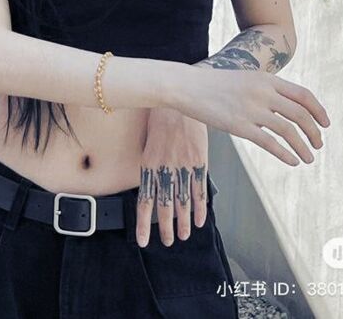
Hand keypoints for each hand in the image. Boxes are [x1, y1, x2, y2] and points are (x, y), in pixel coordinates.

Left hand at [136, 107, 210, 247]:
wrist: (179, 100)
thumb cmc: (162, 118)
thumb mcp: (149, 141)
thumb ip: (150, 164)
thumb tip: (150, 184)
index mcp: (148, 165)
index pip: (144, 201)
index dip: (143, 223)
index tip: (142, 240)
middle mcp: (165, 169)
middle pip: (164, 206)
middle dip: (165, 228)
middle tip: (167, 242)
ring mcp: (183, 167)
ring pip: (182, 203)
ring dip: (183, 223)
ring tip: (183, 236)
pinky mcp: (199, 162)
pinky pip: (199, 190)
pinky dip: (200, 208)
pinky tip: (199, 220)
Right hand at [175, 66, 329, 165]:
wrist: (187, 85)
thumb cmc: (214, 84)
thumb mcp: (245, 78)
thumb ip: (265, 89)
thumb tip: (284, 106)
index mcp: (266, 79)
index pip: (303, 95)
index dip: (319, 111)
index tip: (325, 124)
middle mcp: (263, 92)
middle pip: (301, 114)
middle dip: (314, 132)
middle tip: (319, 144)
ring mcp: (252, 109)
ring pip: (289, 131)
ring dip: (303, 147)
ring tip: (308, 158)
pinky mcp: (239, 126)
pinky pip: (270, 143)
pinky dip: (286, 154)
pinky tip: (292, 161)